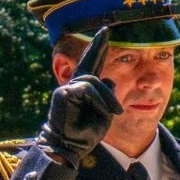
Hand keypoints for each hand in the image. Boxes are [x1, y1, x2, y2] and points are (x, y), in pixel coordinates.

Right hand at [38, 27, 122, 167]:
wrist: (70, 147)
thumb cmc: (86, 132)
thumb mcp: (105, 112)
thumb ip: (108, 95)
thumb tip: (109, 79)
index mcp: (85, 88)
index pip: (93, 64)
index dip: (99, 48)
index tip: (105, 32)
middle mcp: (75, 85)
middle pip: (90, 65)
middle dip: (99, 55)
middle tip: (108, 48)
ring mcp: (68, 88)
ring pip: (94, 81)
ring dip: (108, 98)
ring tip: (116, 112)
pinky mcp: (64, 94)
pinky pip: (87, 90)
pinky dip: (100, 100)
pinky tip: (107, 111)